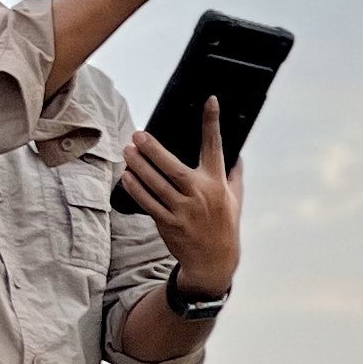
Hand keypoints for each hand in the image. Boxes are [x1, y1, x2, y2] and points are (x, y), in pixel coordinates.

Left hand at [119, 93, 241, 292]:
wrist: (214, 262)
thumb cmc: (224, 225)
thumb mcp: (235, 199)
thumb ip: (233, 174)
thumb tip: (235, 151)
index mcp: (217, 183)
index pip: (215, 146)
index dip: (212, 122)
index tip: (210, 101)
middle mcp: (200, 195)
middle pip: (172, 167)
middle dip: (153, 149)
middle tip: (138, 135)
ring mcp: (183, 211)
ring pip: (155, 184)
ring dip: (139, 166)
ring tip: (127, 151)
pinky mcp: (168, 224)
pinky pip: (148, 203)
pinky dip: (136, 189)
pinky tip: (127, 177)